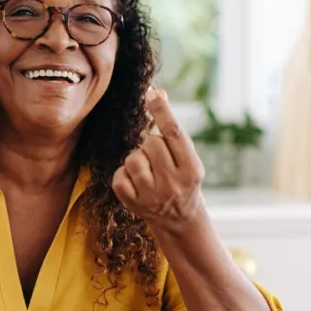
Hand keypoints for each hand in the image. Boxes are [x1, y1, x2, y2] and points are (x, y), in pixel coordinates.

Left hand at [112, 88, 206, 232]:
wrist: (179, 219)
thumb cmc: (181, 177)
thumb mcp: (185, 155)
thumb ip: (171, 126)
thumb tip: (157, 92)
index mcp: (192, 169)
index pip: (174, 133)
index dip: (161, 110)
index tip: (151, 93)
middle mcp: (174, 183)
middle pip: (151, 143)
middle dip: (150, 143)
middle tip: (157, 156)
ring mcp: (153, 196)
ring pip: (133, 158)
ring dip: (136, 157)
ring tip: (147, 168)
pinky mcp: (133, 204)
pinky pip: (119, 175)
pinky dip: (124, 173)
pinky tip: (137, 180)